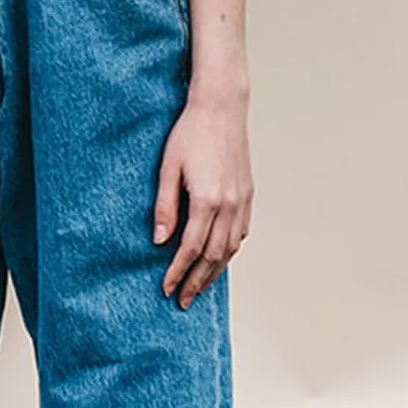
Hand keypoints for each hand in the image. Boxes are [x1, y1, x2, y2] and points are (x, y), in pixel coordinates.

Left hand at [152, 92, 252, 306]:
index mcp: (207, 200)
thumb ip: (165, 207)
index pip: (191, 249)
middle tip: (182, 300)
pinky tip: (219, 259)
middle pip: (213, 256)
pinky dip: (229, 251)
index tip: (166, 288)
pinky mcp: (248, 194)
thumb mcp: (168, 168)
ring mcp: (242, 200)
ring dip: (215, 272)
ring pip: (230, 248)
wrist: (222, 107)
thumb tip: (159, 241)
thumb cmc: (190, 133)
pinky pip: (241, 232)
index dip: (177, 272)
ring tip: (199, 287)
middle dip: (196, 281)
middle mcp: (229, 205)